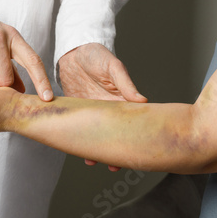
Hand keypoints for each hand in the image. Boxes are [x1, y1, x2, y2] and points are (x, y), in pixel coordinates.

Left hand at [59, 43, 146, 170]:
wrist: (73, 50)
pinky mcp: (75, 109)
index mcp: (120, 100)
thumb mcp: (113, 66)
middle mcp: (107, 109)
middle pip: (113, 134)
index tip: (136, 153)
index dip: (133, 138)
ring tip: (93, 162)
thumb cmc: (96, 55)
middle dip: (114, 150)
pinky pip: (76, 127)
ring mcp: (90, 111)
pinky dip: (76, 137)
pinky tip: (73, 147)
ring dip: (94, 148)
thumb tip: (142, 101)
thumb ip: (125, 83)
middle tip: (115, 167)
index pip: (130, 123)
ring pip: (95, 135)